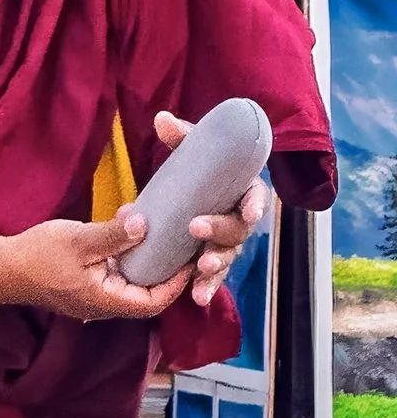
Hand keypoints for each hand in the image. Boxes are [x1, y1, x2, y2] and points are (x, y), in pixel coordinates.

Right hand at [0, 210, 193, 323]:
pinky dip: (129, 260)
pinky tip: (131, 235)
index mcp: (107, 300)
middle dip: (167, 272)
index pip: (155, 302)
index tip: (190, 258)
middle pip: (147, 295)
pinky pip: (116, 277)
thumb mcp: (78, 240)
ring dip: (148, 264)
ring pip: (132, 285)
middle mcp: (104, 304)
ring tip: (163, 236)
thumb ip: (113, 235)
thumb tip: (146, 224)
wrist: (0, 268)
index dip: (177, 283)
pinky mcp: (85, 285)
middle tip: (182, 244)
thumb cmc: (37, 256)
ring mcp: (93, 297)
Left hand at [152, 109, 267, 308]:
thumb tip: (162, 120)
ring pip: (227, 256)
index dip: (255, 204)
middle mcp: (238, 218)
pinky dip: (207, 287)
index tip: (250, 213)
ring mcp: (226, 242)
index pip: (256, 195)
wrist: (187, 191)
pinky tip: (197, 298)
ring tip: (200, 270)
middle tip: (196, 228)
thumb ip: (181, 137)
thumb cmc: (196, 168)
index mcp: (240, 189)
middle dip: (220, 231)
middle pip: (238, 228)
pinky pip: (213, 276)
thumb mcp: (190, 151)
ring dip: (216, 265)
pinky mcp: (210, 259)